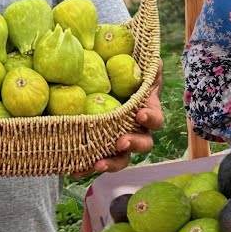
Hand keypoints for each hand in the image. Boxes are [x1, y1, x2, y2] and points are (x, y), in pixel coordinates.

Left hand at [81, 58, 165, 177]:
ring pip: (122, 158)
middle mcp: (136, 130)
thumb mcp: (135, 66)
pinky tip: (74, 170)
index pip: (155, 118)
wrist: (101, 86)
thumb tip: (156, 61)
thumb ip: (147, 65)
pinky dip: (86, 167)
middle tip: (121, 141)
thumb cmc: (123, 75)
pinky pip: (96, 160)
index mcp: (145, 111)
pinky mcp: (100, 148)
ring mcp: (118, 141)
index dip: (150, 118)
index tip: (140, 115)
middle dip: (133, 144)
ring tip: (98, 163)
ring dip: (112, 162)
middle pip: (143, 144)